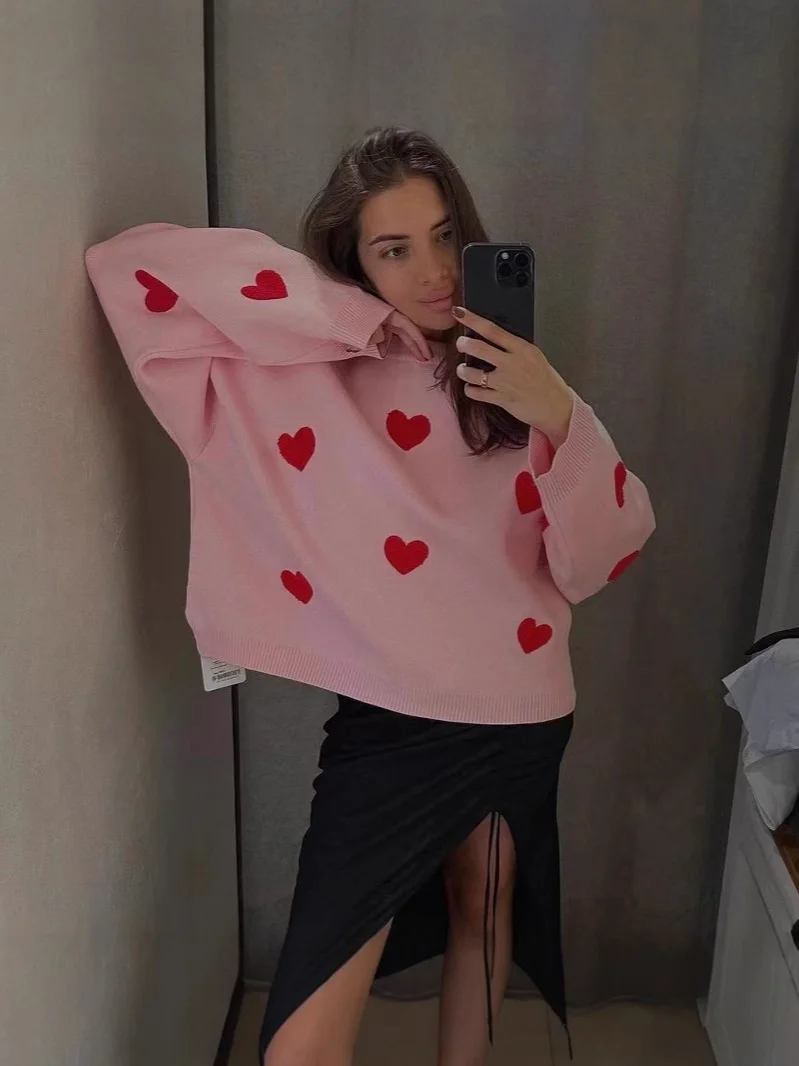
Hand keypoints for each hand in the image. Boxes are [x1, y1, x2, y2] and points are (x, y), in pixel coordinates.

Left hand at [453, 306, 573, 445]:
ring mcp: (505, 382)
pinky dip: (470, 390)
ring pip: (473, 373)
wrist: (556, 406)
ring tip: (463, 369)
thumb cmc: (546, 381)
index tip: (459, 313)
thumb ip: (515, 348)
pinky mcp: (501, 399)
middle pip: (479, 348)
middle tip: (460, 343)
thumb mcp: (534, 357)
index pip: (493, 330)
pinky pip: (476, 393)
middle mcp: (512, 363)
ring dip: (463, 370)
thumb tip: (493, 339)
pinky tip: (472, 387)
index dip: (473, 320)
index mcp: (522, 349)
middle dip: (464, 344)